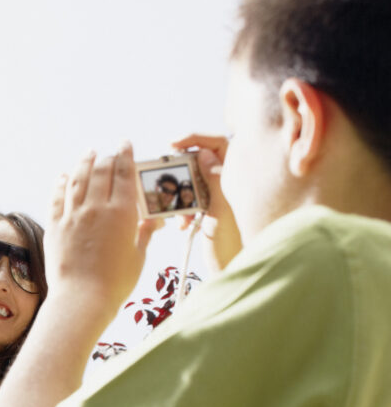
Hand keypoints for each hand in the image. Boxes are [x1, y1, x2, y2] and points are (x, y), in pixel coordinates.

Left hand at [45, 143, 158, 321]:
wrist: (82, 299)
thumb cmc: (115, 283)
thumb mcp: (138, 257)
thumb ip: (144, 234)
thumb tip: (153, 221)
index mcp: (123, 213)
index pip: (125, 174)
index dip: (125, 155)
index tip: (125, 145)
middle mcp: (97, 209)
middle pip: (101, 171)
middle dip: (106, 157)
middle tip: (109, 152)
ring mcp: (73, 216)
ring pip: (78, 178)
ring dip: (83, 163)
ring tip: (88, 154)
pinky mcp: (55, 225)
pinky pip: (57, 197)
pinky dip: (61, 183)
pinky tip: (64, 176)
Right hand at [171, 133, 242, 269]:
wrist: (231, 268)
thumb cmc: (232, 242)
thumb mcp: (221, 208)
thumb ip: (214, 178)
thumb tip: (203, 153)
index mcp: (238, 175)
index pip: (218, 142)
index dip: (195, 138)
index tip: (173, 145)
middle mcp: (230, 180)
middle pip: (200, 159)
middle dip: (182, 171)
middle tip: (168, 178)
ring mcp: (219, 194)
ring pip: (192, 180)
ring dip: (181, 194)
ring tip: (180, 213)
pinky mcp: (210, 208)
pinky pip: (191, 199)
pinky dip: (183, 209)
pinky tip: (184, 225)